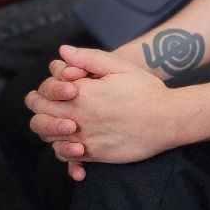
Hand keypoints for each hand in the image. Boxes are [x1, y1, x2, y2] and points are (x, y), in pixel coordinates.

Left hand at [25, 45, 182, 177]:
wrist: (169, 119)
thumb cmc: (147, 91)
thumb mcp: (120, 66)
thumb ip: (88, 58)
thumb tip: (63, 52)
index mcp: (80, 94)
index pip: (44, 93)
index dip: (45, 89)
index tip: (57, 87)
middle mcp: (78, 118)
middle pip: (40, 118)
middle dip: (40, 110)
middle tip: (48, 106)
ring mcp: (85, 138)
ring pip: (49, 139)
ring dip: (50, 130)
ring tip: (62, 123)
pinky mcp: (96, 154)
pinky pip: (67, 157)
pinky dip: (64, 153)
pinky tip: (73, 146)